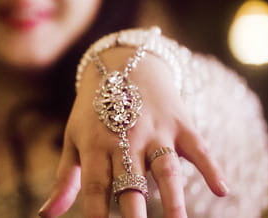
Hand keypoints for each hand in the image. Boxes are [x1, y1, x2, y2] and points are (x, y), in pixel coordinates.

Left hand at [39, 47, 228, 217]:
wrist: (123, 64)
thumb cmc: (93, 113)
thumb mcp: (74, 140)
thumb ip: (65, 180)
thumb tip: (45, 216)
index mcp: (95, 145)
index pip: (95, 185)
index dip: (96, 212)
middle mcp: (125, 139)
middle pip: (130, 180)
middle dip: (134, 210)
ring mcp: (154, 131)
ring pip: (165, 167)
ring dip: (174, 197)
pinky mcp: (179, 124)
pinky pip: (197, 147)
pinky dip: (211, 167)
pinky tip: (222, 189)